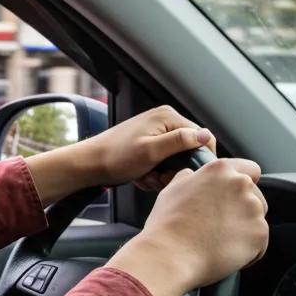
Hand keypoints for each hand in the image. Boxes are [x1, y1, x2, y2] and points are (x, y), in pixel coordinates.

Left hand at [81, 105, 216, 189]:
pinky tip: (141, 176)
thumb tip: (206, 135)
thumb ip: (180, 141)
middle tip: (158, 177)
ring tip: (146, 177)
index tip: (187, 174)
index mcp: (168, 117)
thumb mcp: (152, 151)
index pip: (203, 137)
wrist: (89, 164)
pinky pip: (162, 160)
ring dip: (163, 173)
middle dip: (175, 169)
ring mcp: (155, 131)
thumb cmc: (115, 157)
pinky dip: (154, 172)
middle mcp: (164, 120)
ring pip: (174, 159)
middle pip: (188, 149)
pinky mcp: (147, 143)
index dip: (199, 159)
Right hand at [110, 158, 268, 295]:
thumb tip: (193, 176)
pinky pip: (258, 243)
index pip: (249, 168)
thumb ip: (190, 178)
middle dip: (242, 208)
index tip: (233, 195)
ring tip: (218, 240)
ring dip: (243, 228)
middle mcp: (241, 185)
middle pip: (255, 196)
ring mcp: (253, 209)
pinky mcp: (260, 234)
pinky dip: (246, 249)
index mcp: (220, 170)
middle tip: (219, 223)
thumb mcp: (172, 189)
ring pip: (256, 220)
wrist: (171, 255)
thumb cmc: (167, 224)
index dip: (241, 183)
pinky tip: (223, 252)